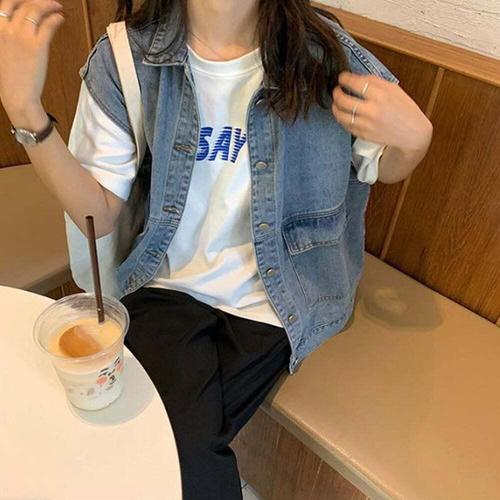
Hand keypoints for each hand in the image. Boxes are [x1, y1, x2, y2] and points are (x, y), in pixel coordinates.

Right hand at [0, 0, 63, 117]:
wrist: (17, 95)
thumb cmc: (12, 77)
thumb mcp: (3, 50)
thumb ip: (10, 35)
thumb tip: (23, 25)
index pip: (6, 3)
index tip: (31, 0)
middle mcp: (8, 29)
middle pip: (24, 3)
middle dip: (39, 0)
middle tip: (49, 2)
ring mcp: (23, 36)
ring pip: (36, 10)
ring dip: (49, 5)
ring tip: (58, 7)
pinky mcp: (38, 46)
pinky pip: (49, 25)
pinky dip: (56, 18)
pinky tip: (60, 19)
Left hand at [332, 71, 432, 152]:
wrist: (412, 132)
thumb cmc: (404, 108)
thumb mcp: (393, 89)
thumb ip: (374, 82)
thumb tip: (355, 77)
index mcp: (380, 95)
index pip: (355, 83)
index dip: (344, 79)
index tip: (341, 77)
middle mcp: (372, 110)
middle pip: (342, 100)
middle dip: (336, 93)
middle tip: (336, 90)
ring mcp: (366, 124)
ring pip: (340, 115)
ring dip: (335, 107)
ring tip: (336, 102)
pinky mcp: (363, 135)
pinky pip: (346, 125)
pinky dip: (342, 118)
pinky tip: (343, 113)